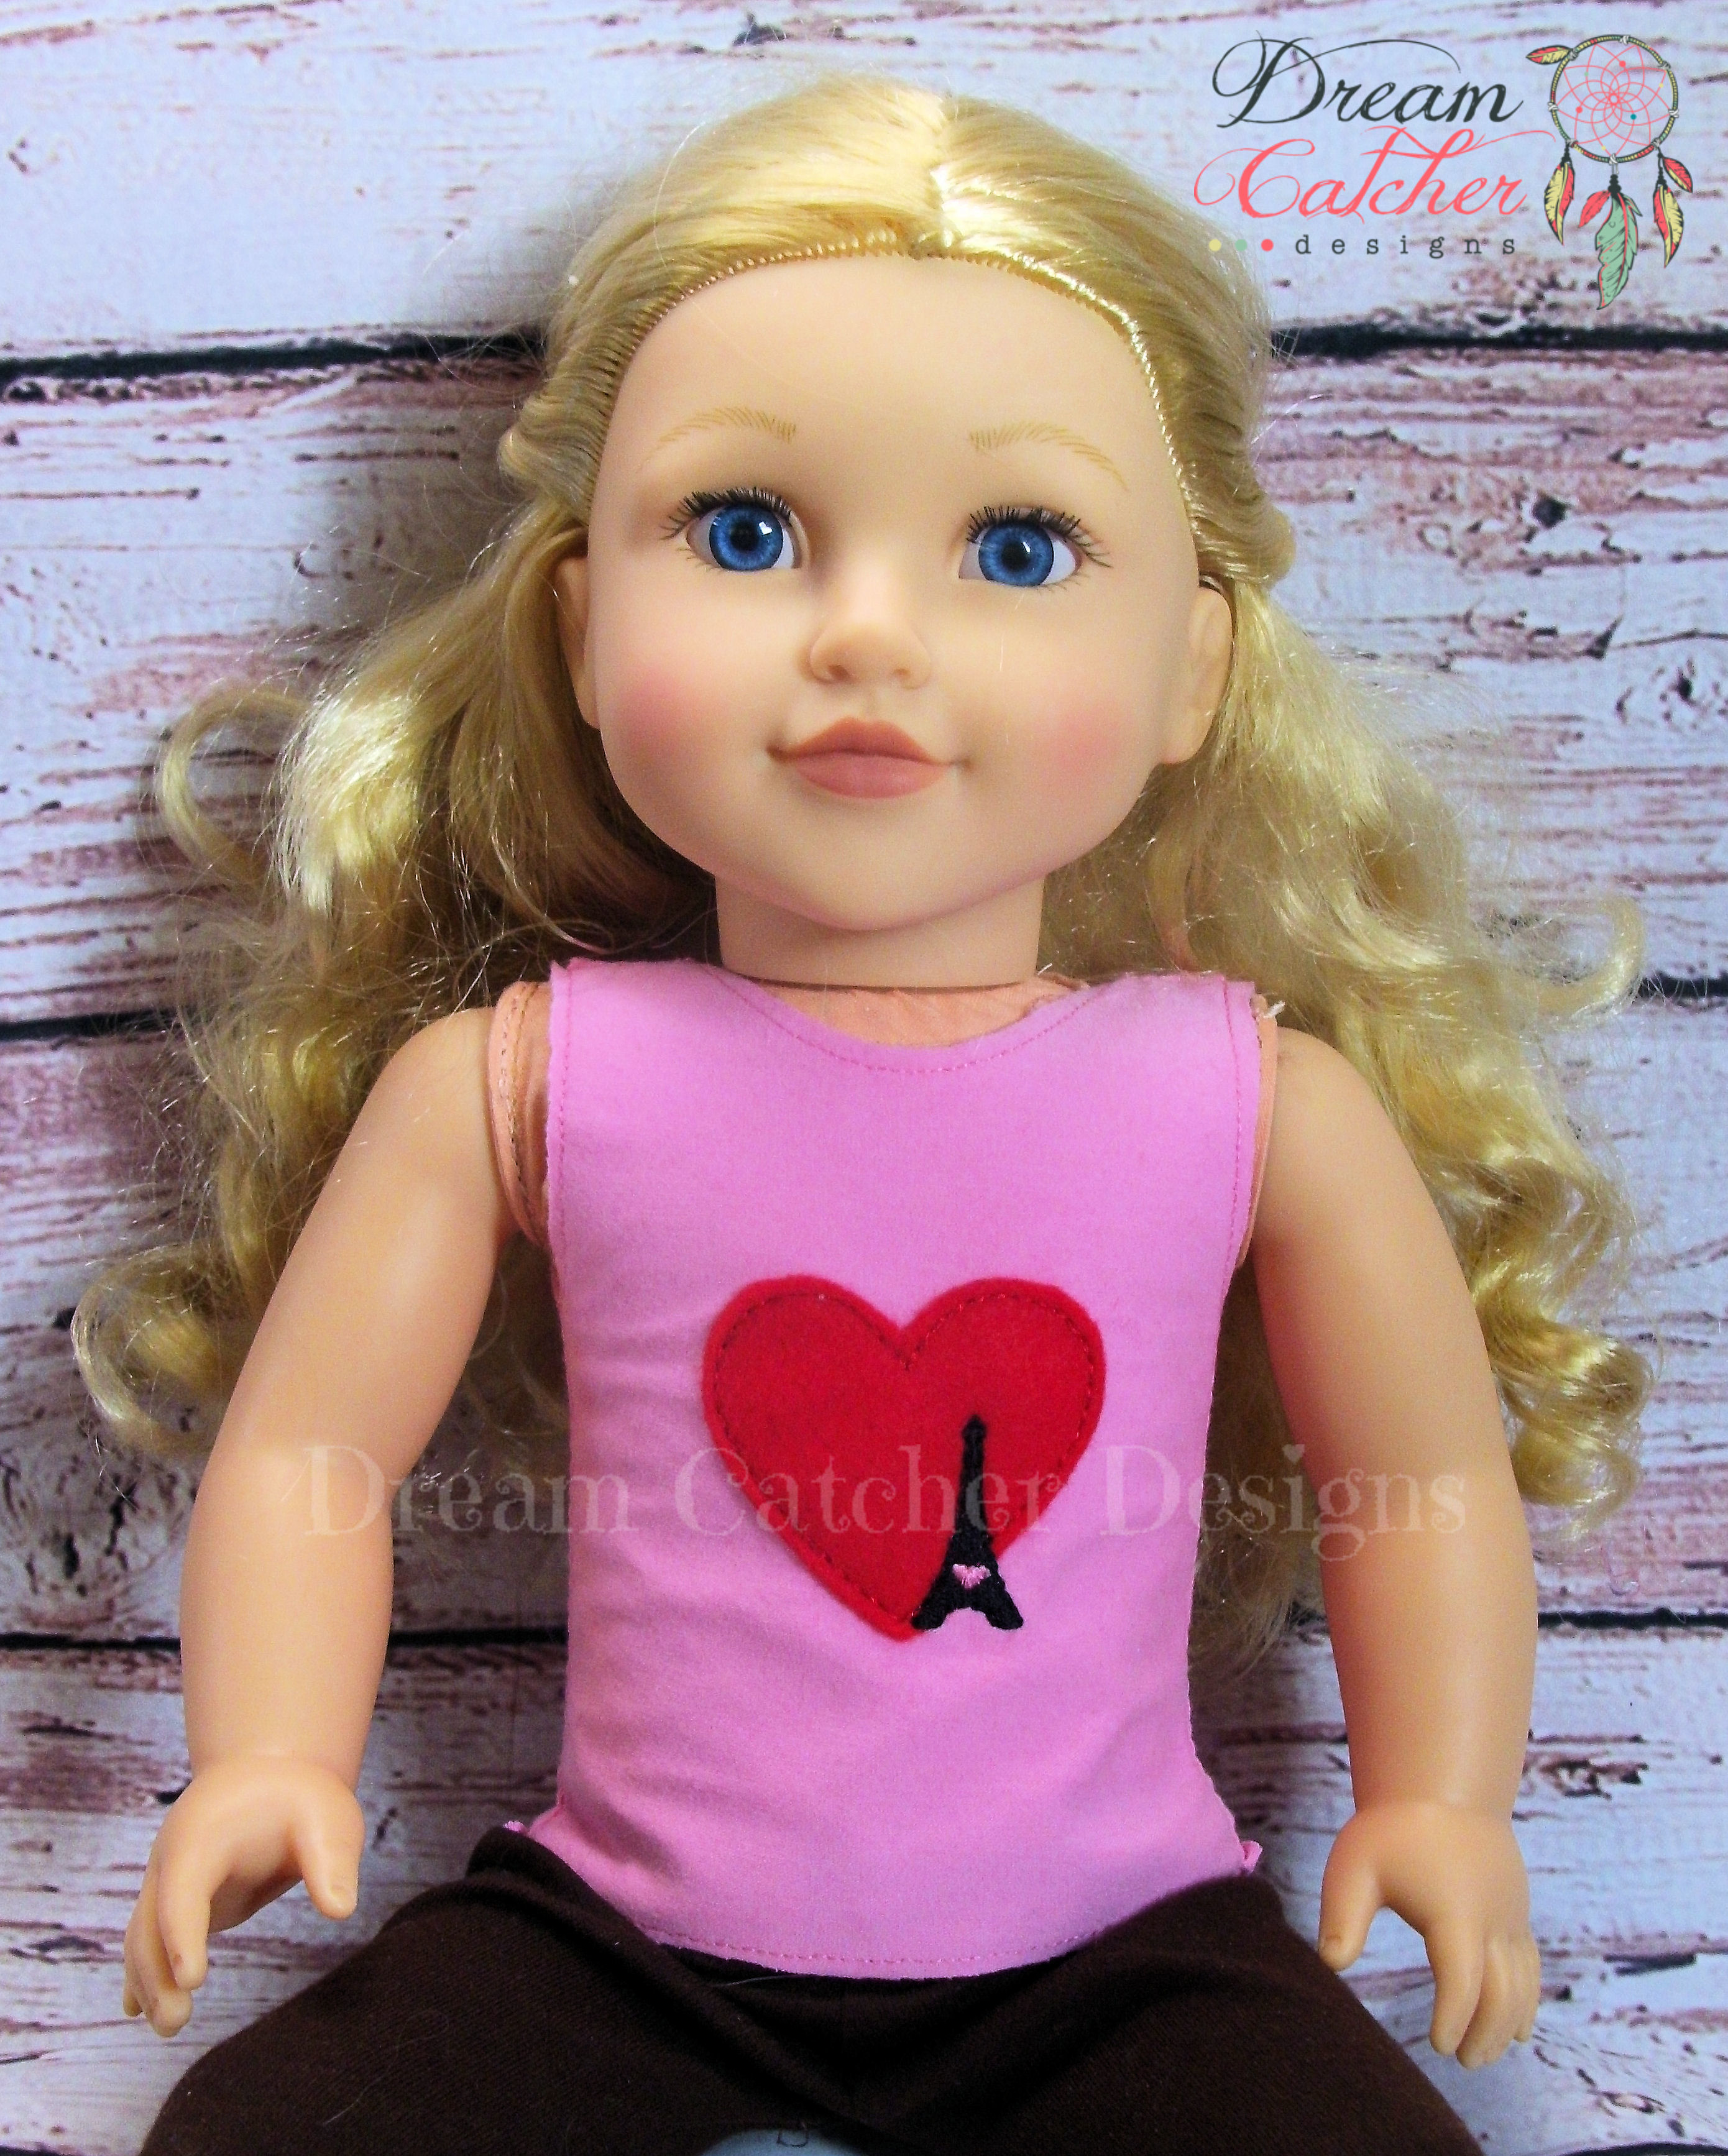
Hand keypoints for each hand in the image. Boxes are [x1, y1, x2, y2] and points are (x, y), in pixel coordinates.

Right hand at [121, 1755, 363, 2037]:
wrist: (270, 1772)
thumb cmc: (301, 1798)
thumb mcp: (327, 1819)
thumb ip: (331, 1862)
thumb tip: (341, 1909)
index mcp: (202, 1837)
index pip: (183, 1891)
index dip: (182, 1934)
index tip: (192, 1979)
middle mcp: (173, 1862)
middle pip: (151, 1923)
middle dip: (157, 1973)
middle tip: (176, 2023)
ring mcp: (171, 1883)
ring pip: (143, 1937)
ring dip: (148, 1981)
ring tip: (169, 2027)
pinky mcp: (180, 1901)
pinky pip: (151, 1940)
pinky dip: (143, 1973)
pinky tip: (137, 2010)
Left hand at [1317, 1799, 1540, 2066]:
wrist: (1443, 1786)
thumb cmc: (1391, 1831)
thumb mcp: (1355, 1867)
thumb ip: (1344, 1916)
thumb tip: (1330, 1963)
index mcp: (1454, 1911)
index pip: (1463, 1980)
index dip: (1454, 2017)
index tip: (1438, 2045)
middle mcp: (1492, 1918)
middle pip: (1501, 1992)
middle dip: (1485, 2032)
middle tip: (1462, 2061)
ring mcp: (1511, 1916)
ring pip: (1523, 1984)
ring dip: (1508, 2024)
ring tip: (1482, 2054)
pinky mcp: (1517, 1913)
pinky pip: (1531, 1966)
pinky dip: (1527, 2001)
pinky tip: (1517, 2029)